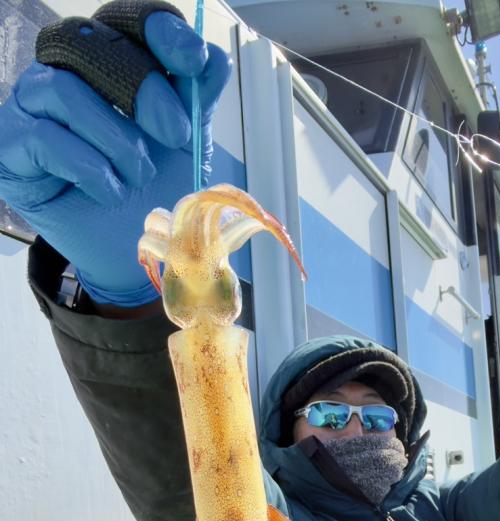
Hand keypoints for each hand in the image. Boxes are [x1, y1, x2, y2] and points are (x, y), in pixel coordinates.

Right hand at [0, 8, 229, 305]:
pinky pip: (43, 137)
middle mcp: (66, 72)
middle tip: (174, 135)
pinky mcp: (12, 145)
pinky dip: (88, 168)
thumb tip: (214, 59)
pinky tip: (109, 192)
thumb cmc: (152, 193)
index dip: (161, 31)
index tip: (193, 62)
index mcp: (112, 62)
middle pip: (93, 44)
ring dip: (115, 139)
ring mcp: (32, 105)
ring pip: (64, 89)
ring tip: (137, 176)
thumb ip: (197, 100)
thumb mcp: (186, 146)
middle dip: (144, 90)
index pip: (128, 20)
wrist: (130, 253)